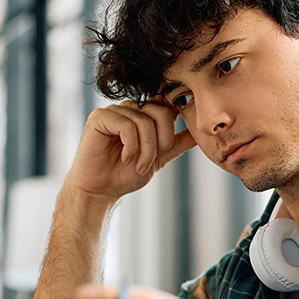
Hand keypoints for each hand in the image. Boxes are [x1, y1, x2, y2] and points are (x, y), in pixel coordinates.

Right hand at [62, 97, 195, 203]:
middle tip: (150, 162)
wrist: (100, 190)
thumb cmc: (124, 175)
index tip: (163, 149)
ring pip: (145, 121)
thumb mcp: (158, 158)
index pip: (169, 108)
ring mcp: (114, 110)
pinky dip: (131, 146)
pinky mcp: (99, 117)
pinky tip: (124, 158)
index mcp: (143, 114)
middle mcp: (129, 108)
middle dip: (161, 141)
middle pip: (161, 112)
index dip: (170, 129)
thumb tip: (199, 133)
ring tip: (137, 165)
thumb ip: (176, 143)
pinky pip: (127, 125)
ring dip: (146, 149)